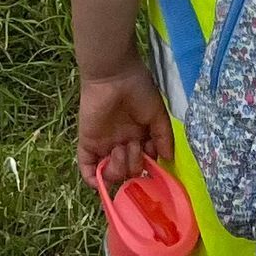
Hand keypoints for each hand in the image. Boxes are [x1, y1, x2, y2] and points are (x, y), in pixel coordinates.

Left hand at [77, 60, 171, 190]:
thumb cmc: (139, 90)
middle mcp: (122, 143)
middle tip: (134, 146)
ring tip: (120, 150)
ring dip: (118, 170)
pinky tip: (101, 178)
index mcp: (139, 136)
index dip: (148, 167)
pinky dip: (93, 180)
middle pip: (128, 172)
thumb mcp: (157, 113)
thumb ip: (163, 137)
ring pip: (111, 174)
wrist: (114, 75)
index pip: (143, 163)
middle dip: (134, 166)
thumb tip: (168, 159)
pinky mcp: (87, 143)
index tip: (152, 160)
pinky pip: (87, 169)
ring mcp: (104, 145)